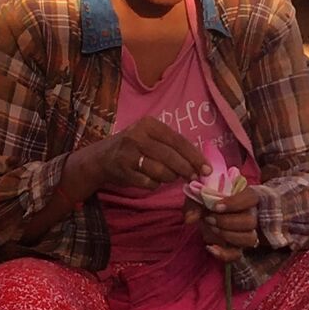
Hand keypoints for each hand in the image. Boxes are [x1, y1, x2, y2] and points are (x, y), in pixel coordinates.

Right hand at [95, 117, 210, 190]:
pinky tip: (151, 180)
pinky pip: (149, 183)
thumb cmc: (134, 148)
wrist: (101, 158)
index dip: (194, 156)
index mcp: (149, 125)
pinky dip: (155, 184)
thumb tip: (199, 164)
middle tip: (195, 178)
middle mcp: (137, 136)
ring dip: (170, 178)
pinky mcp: (124, 171)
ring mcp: (129, 154)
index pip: (178, 141)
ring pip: (162, 172)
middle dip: (187, 170)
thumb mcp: (150, 138)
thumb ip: (172, 146)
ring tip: (168, 176)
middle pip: (171, 157)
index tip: (207, 169)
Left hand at [184, 187, 259, 262]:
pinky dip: (223, 254)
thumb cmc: (206, 202)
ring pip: (250, 239)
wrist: (204, 215)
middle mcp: (251, 215)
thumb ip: (194, 205)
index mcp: (246, 198)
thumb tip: (191, 219)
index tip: (216, 207)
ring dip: (228, 235)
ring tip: (212, 229)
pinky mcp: (238, 247)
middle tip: (209, 219)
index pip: (251, 197)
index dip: (235, 203)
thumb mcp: (198, 198)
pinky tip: (209, 248)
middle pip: (251, 221)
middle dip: (227, 222)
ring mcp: (247, 233)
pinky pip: (237, 255)